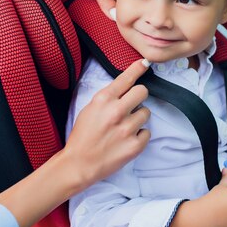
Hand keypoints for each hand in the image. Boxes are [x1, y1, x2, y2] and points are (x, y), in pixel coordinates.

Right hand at [64, 59, 150, 187]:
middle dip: (138, 97)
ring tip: (125, 127)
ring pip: (146, 112)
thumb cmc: (82, 135)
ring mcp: (127, 129)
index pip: (126, 78)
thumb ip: (108, 97)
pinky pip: (147, 132)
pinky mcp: (134, 145)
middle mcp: (116, 111)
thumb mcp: (90, 108)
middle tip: (131, 106)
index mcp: (103, 99)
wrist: (79, 163)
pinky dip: (139, 135)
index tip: (146, 63)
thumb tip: (127, 86)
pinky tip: (127, 140)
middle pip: (142, 92)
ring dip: (138, 118)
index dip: (138, 68)